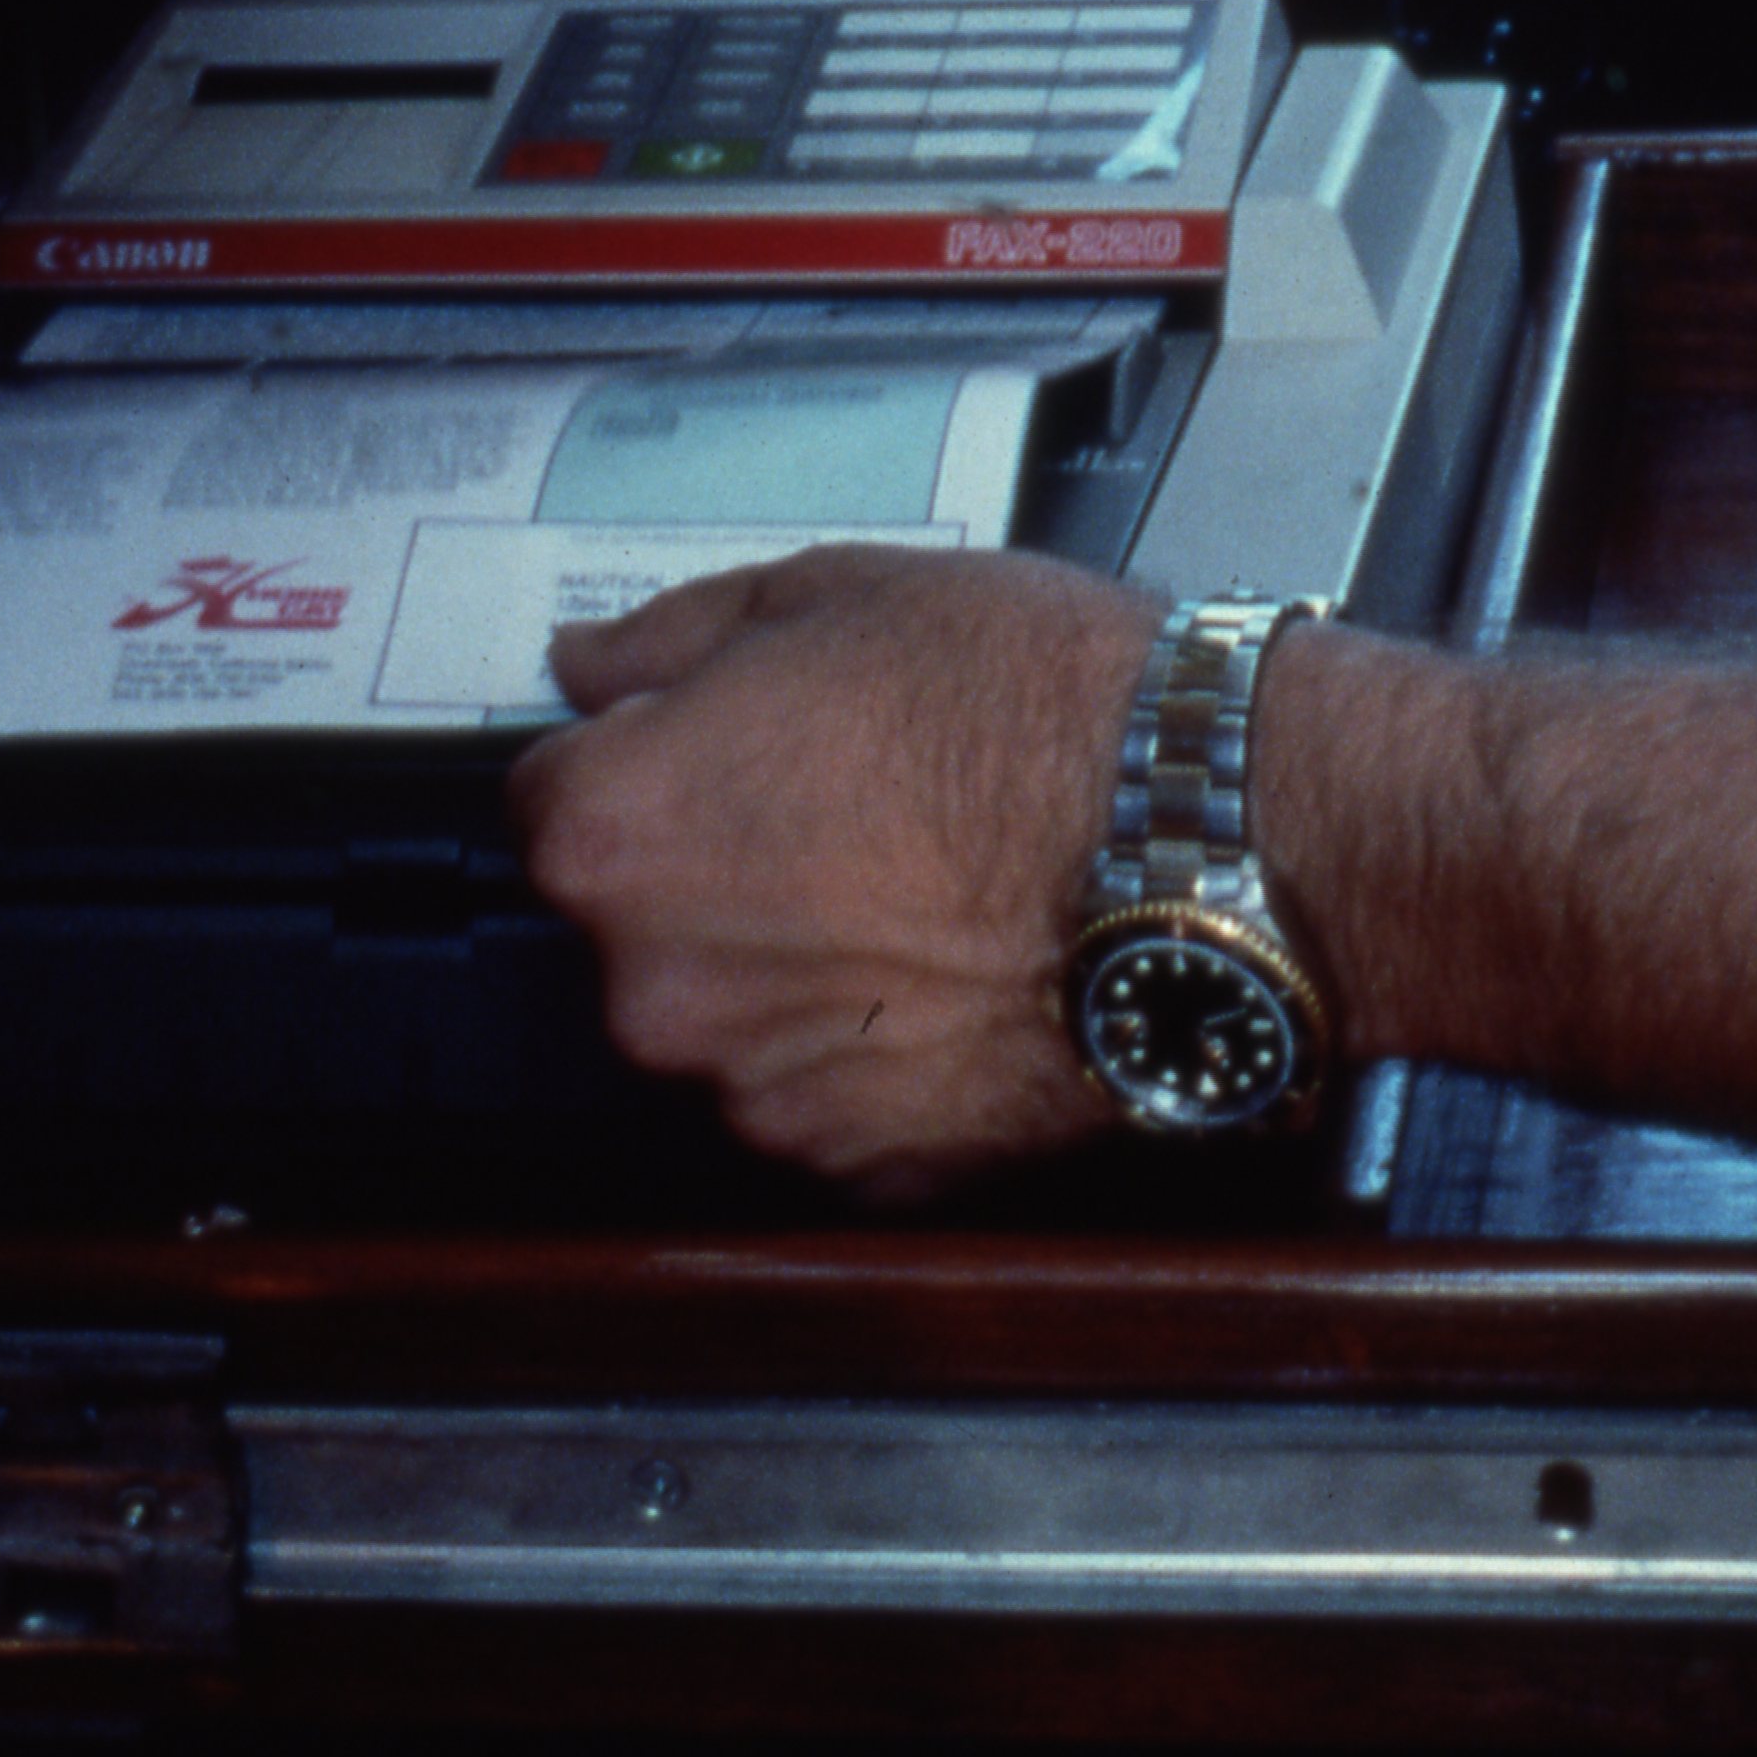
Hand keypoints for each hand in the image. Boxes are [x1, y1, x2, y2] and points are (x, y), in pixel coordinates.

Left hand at [507, 544, 1148, 1197]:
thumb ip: (677, 637)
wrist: (1202, 843)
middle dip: (716, 877)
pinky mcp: (861, 1164)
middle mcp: (656, 982)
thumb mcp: (840, 592)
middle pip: (640, 925)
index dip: (649, 762)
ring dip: (793, 973)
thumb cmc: (1033, 707)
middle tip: (847, 818)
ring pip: (736, 1020)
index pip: (554, 800)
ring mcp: (755, 1089)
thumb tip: (589, 666)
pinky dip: (873, 1056)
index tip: (729, 751)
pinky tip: (957, 980)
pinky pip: (831, 1099)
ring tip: (922, 900)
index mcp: (619, 831)